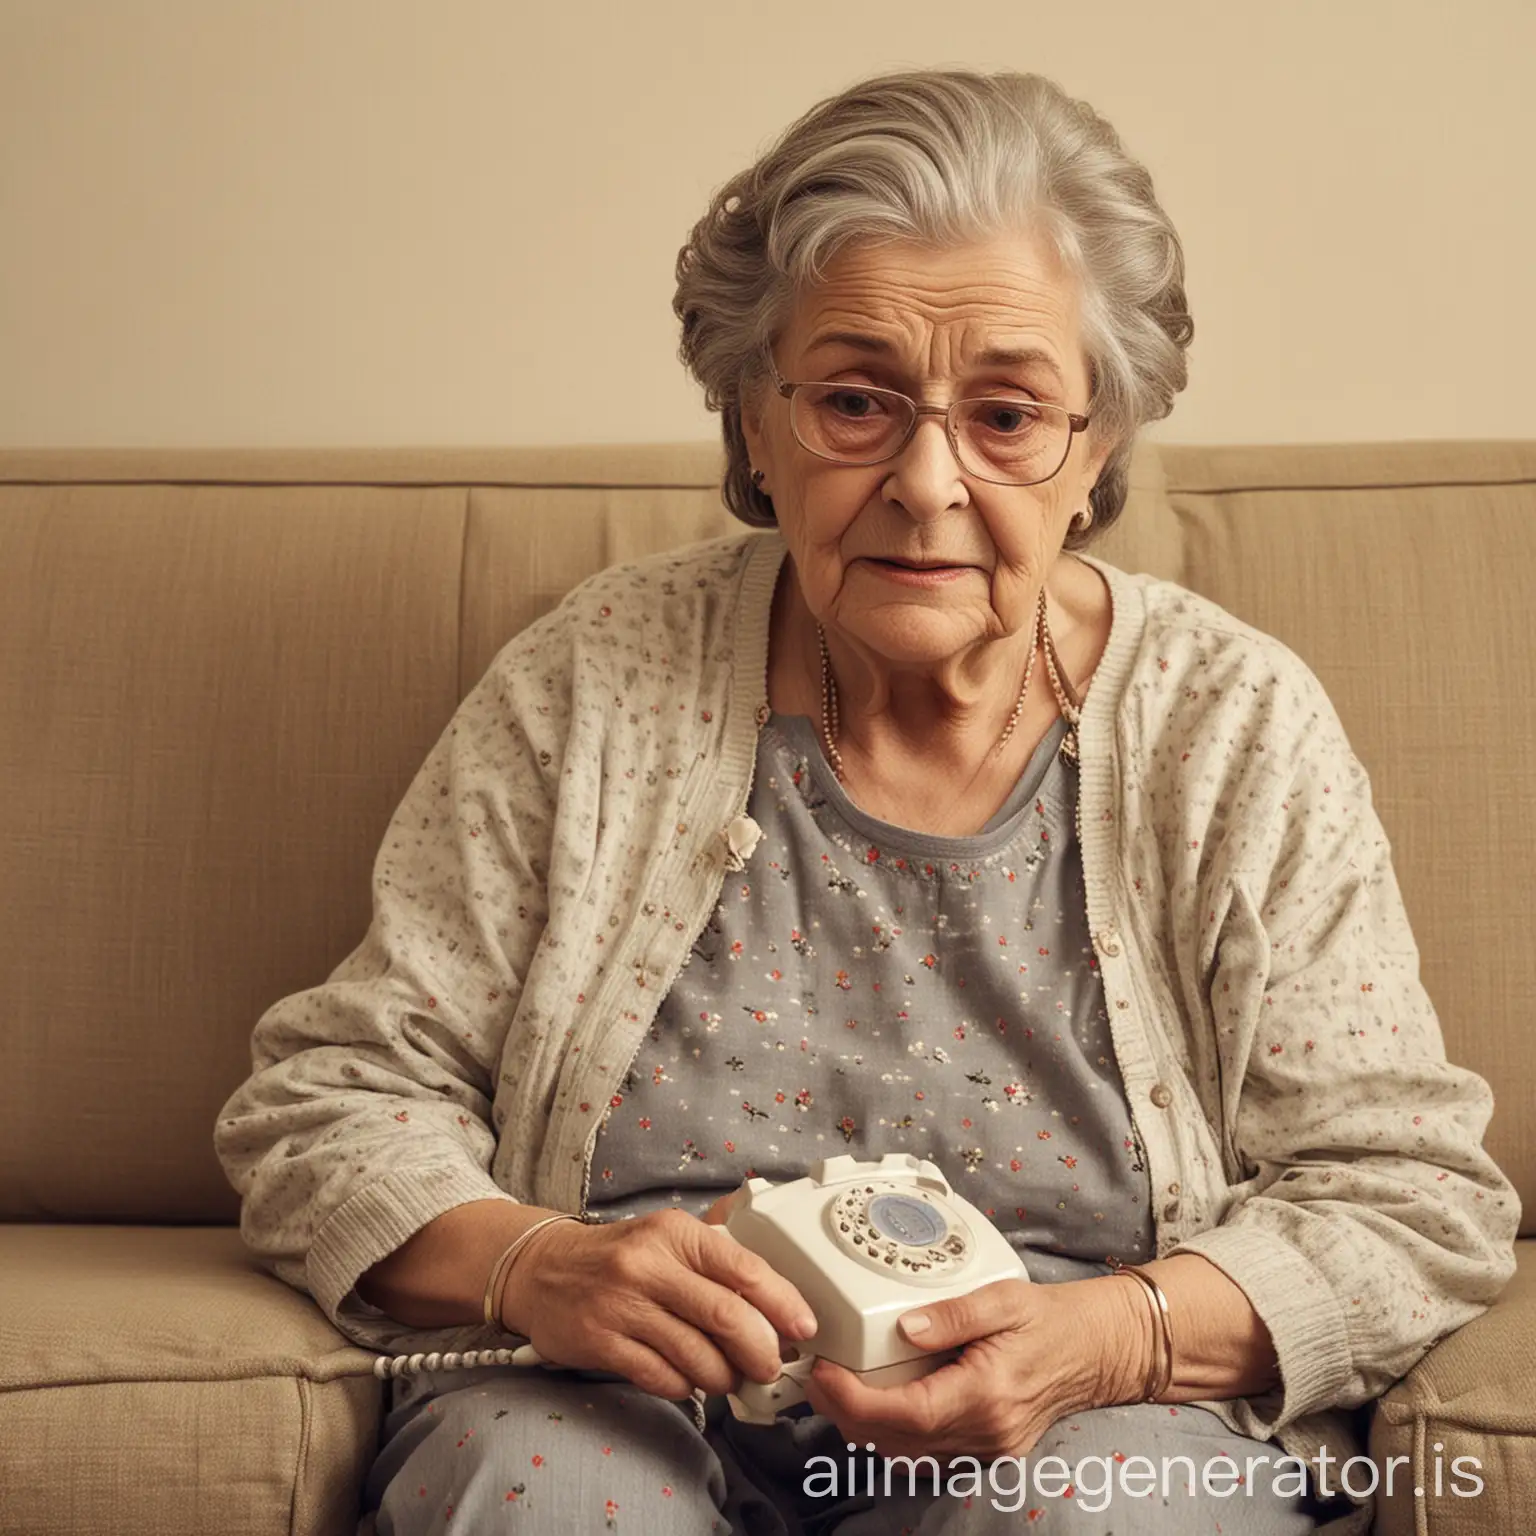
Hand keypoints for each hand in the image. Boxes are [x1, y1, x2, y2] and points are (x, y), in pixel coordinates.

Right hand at [499, 1207, 817, 1399]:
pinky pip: (662, 1377)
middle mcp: (649, 1264)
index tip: (803, 1327)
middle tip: (770, 1366)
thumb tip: (777, 1300)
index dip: (783, 1303)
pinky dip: (685, 1386)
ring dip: (724, 1376)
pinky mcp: (602, 1342)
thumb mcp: (667, 1237)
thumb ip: (716, 1260)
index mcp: (675, 1232)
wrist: (541, 1270)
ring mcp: (622, 1305)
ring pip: (697, 1356)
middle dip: (761, 1351)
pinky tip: (688, 1379)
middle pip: (727, 1317)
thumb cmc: (619, 1256)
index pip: (744, 1267)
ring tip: (728, 1377)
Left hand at [802, 1274, 1152, 1460]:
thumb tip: (904, 1326)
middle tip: (817, 1377)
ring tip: (837, 1389)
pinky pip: (928, 1453)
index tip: (825, 1374)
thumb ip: (951, 1314)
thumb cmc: (1051, 1319)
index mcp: (987, 1392)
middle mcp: (986, 1430)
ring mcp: (988, 1447)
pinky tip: (878, 1406)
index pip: (905, 1413)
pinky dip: (895, 1434)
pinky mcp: (988, 1449)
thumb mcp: (1003, 1298)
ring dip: (865, 1428)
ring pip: (908, 1454)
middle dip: (846, 1413)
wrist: (1098, 1350)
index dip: (854, 1400)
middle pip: (897, 1440)